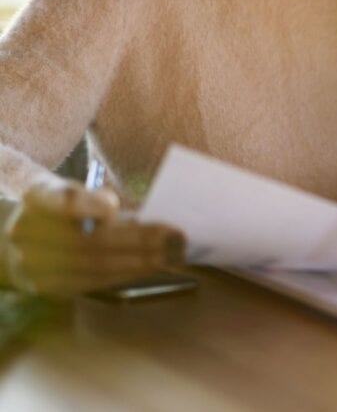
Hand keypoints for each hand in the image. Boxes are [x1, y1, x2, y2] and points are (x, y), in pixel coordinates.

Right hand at [0, 180, 185, 296]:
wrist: (24, 238)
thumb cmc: (61, 207)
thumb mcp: (72, 189)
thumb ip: (93, 196)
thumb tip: (123, 210)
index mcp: (37, 197)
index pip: (62, 200)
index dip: (87, 205)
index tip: (114, 207)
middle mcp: (28, 233)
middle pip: (87, 241)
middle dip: (135, 240)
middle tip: (172, 236)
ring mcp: (33, 265)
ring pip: (94, 266)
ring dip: (137, 261)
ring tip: (170, 254)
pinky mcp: (50, 286)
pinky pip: (93, 282)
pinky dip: (126, 273)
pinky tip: (151, 266)